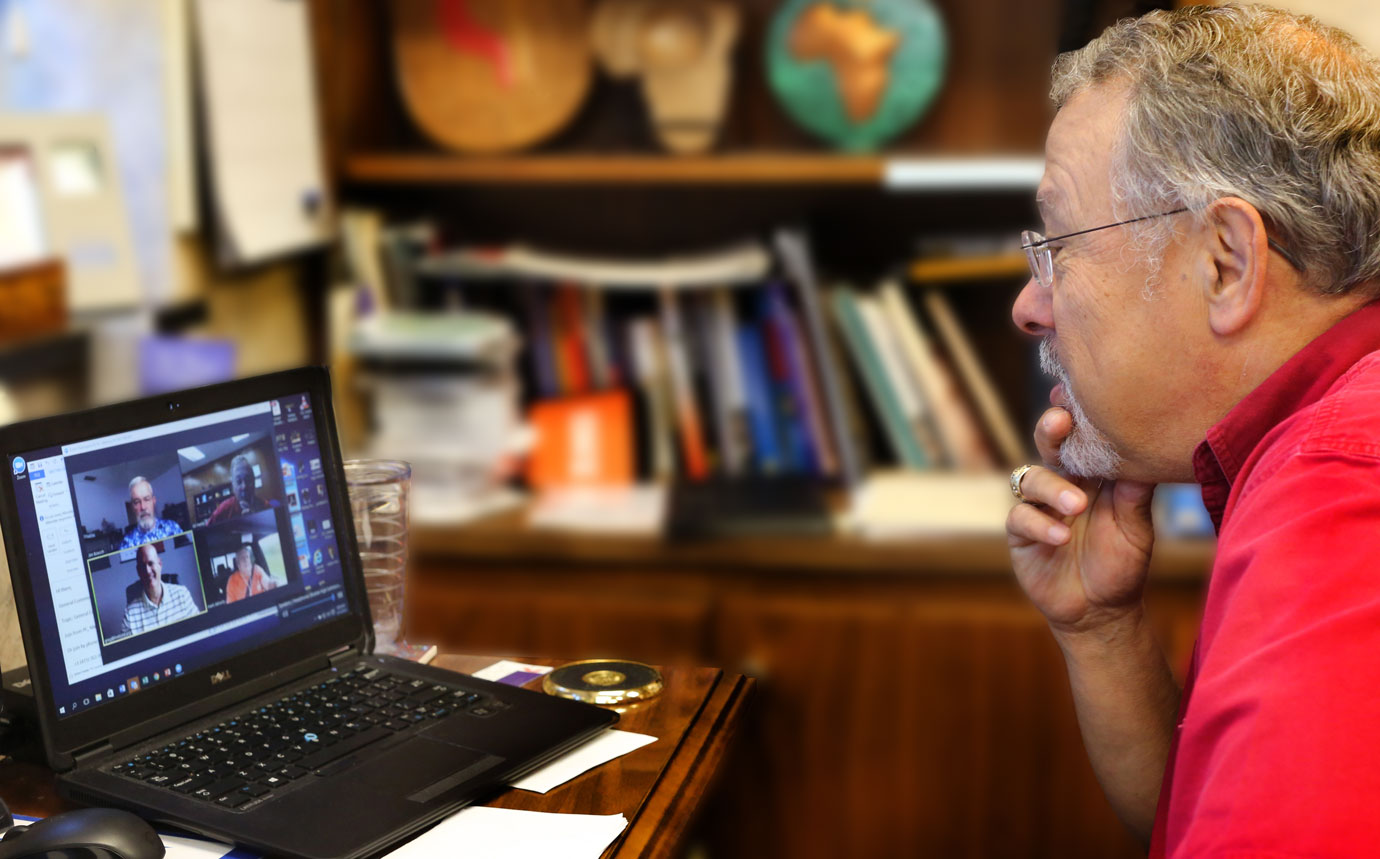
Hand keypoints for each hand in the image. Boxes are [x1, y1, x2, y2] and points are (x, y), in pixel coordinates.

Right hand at [1006, 408, 1156, 635]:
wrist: (1101, 612)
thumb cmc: (1123, 565)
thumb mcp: (1137, 528)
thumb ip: (1134, 494)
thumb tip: (1140, 456)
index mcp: (1093, 476)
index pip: (1082, 438)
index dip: (1077, 415)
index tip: (1074, 395)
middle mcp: (1063, 483)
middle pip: (1049, 446)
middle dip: (1051, 430)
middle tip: (1060, 420)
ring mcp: (1039, 507)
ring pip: (1031, 477)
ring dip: (1052, 487)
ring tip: (1076, 506)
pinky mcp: (1020, 533)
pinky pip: (1020, 517)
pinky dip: (1039, 524)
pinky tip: (1060, 537)